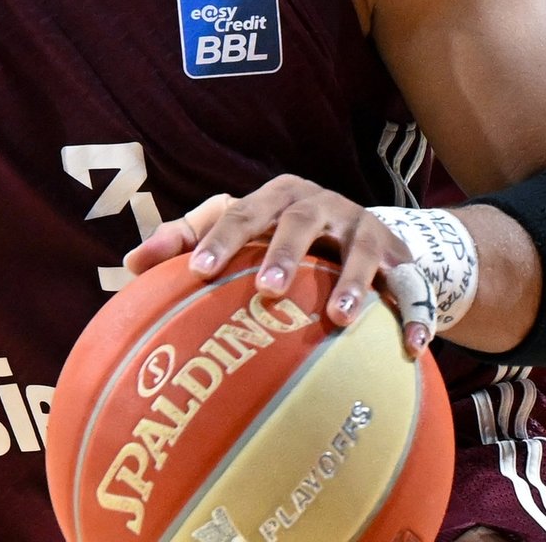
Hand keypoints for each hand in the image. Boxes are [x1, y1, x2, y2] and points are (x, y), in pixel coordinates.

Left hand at [126, 176, 430, 353]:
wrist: (364, 235)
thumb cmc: (282, 236)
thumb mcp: (242, 228)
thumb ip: (188, 240)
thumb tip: (130, 264)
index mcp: (280, 197)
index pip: (243, 210)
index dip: (222, 238)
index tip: (199, 271)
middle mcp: (324, 206)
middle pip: (302, 220)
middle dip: (285, 252)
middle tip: (267, 290)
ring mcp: (366, 230)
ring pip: (362, 251)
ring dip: (352, 283)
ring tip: (338, 319)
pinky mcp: (401, 259)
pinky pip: (412, 287)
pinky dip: (415, 317)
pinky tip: (413, 349)